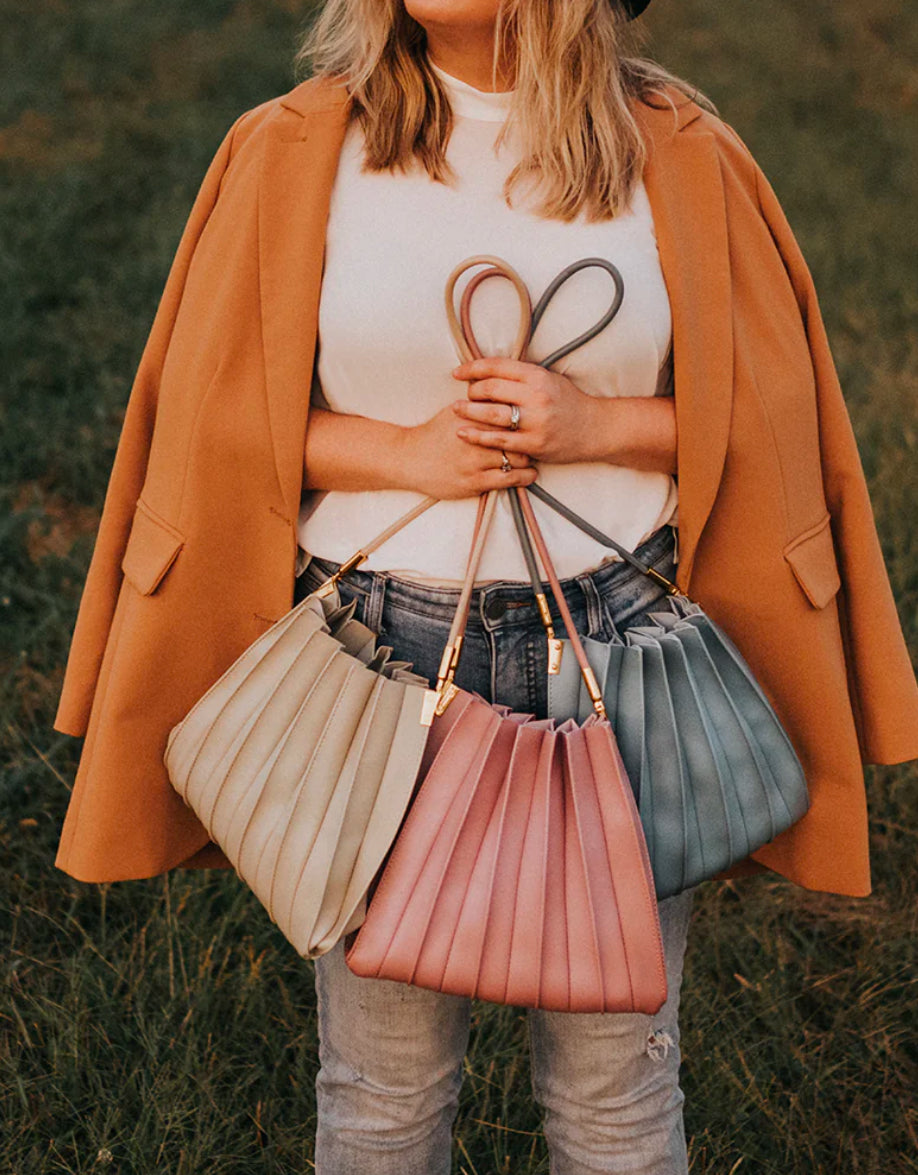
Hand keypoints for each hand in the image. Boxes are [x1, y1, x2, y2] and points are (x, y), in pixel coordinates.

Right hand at [399, 403, 536, 499]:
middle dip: (530, 435)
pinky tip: (529, 474)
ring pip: (517, 457)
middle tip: (538, 437)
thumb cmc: (434, 434)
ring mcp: (475, 461)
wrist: (409, 459)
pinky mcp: (474, 482)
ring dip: (529, 457)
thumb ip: (478, 403)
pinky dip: (525, 476)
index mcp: (471, 415)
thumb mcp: (454, 411)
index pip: (508, 410)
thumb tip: (502, 390)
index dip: (525, 413)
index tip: (534, 417)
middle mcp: (474, 436)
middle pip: (517, 433)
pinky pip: (509, 479)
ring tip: (534, 455)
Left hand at [450, 356, 601, 464]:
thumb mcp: (548, 379)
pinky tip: (464, 433)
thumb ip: (521, 376)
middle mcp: (536, 396)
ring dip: (468, 412)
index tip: (457, 373)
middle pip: (490, 389)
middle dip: (471, 391)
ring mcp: (535, 421)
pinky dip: (478, 436)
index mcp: (538, 376)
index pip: (497, 366)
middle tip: (464, 396)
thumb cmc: (568, 402)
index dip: (472, 368)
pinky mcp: (534, 444)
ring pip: (491, 414)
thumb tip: (488, 372)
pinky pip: (499, 440)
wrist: (595, 429)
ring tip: (456, 410)